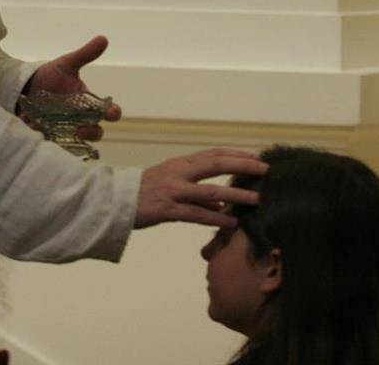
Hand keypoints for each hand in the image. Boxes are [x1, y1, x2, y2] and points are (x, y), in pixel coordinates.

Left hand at [25, 35, 118, 141]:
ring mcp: (66, 130)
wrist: (25, 88)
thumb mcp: (66, 64)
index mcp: (88, 103)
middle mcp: (81, 119)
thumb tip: (103, 38)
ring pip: (76, 143)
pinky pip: (54, 144)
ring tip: (53, 129)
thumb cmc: (50, 76)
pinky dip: (46, 138)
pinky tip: (34, 127)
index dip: (113, 113)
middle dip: (92, 132)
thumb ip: (85, 54)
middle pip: (96, 133)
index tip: (111, 112)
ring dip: (67, 138)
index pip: (108, 112)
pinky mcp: (50, 137)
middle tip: (81, 129)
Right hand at [135, 149, 267, 228]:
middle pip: (216, 164)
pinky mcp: (167, 209)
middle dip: (243, 166)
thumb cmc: (142, 194)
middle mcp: (178, 173)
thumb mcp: (169, 183)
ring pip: (210, 192)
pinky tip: (232, 223)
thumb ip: (194, 190)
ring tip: (257, 200)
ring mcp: (173, 190)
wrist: (112, 202)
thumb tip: (221, 204)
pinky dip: (215, 219)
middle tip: (265, 170)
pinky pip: (196, 214)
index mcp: (180, 164)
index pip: (213, 154)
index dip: (236, 154)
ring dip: (236, 196)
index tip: (257, 157)